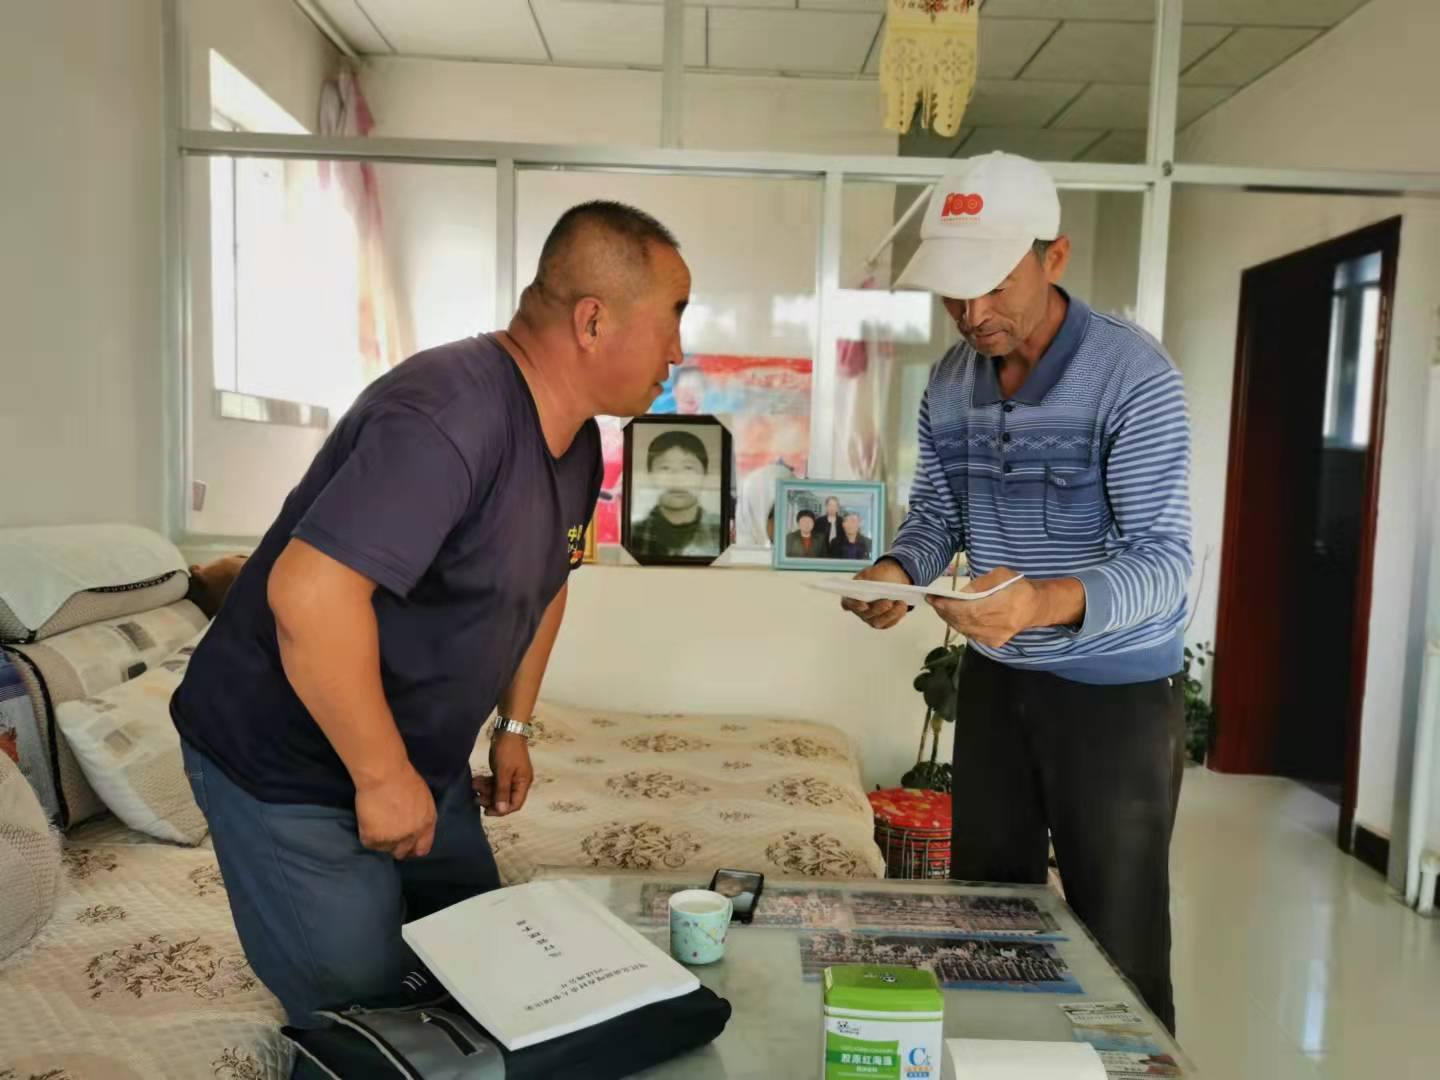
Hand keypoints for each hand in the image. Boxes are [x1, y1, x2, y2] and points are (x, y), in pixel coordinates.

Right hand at [354, 762, 436, 859]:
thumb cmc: (403, 778)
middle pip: (402, 852)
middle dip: (395, 847)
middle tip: (387, 835)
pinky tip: (368, 819)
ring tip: (376, 822)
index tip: (405, 846)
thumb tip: (414, 824)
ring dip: (381, 840)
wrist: (384, 774)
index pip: (422, 848)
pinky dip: (366, 833)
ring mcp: (393, 839)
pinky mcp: (374, 839)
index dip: (412, 848)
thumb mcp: (423, 798)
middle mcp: (412, 835)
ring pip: (385, 849)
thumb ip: (421, 816)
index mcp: (427, 824)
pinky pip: (369, 843)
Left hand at [474, 734, 533, 816]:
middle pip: (505, 798)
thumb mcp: (503, 771)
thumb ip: (502, 791)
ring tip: (474, 785)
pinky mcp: (504, 770)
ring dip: (486, 790)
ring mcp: (511, 776)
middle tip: (476, 798)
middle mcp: (519, 782)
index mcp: (523, 783)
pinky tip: (477, 780)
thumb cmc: (508, 750)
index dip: (502, 810)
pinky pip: (495, 782)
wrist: (507, 729)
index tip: (486, 811)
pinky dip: (486, 782)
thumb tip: (502, 810)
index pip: (515, 804)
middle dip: (490, 799)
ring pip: (498, 790)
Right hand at [841, 558, 914, 629]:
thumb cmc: (877, 576)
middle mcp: (859, 611)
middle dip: (878, 609)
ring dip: (890, 614)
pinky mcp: (883, 623)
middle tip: (888, 601)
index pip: (848, 603)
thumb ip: (869, 580)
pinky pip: (889, 622)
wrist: (890, 579)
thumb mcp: (871, 573)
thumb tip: (872, 587)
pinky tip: (902, 606)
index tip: (863, 605)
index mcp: (852, 596)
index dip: (854, 605)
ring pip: (878, 622)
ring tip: (900, 603)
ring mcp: (871, 618)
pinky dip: (897, 615)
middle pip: (866, 614)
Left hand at [926, 567, 1081, 648]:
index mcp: (1004, 605)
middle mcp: (1000, 624)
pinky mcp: (995, 642)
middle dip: (945, 611)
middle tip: (933, 602)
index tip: (935, 599)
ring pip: (966, 630)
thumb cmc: (1018, 587)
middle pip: (965, 621)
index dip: (950, 606)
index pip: (970, 609)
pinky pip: (971, 635)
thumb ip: (981, 583)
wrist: (1036, 607)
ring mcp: (997, 637)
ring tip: (939, 608)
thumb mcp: (1002, 575)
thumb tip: (961, 593)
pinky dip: (959, 626)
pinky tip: (952, 617)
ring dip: (949, 619)